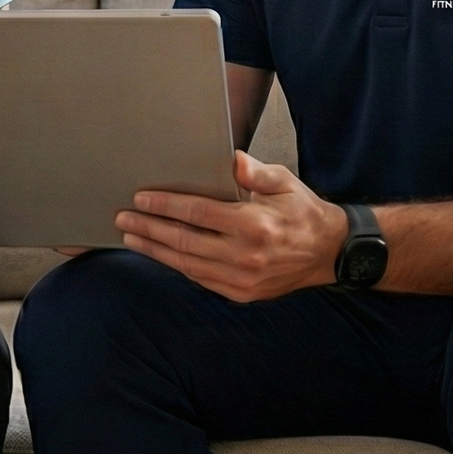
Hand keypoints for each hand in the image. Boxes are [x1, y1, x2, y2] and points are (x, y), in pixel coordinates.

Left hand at [115, 151, 348, 302]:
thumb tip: (231, 159)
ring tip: (132, 239)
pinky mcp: (242, 294)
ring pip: (187, 265)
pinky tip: (162, 255)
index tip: (141, 199)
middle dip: (149, 230)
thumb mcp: (284, 182)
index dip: (166, 206)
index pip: (197, 214)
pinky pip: (201, 279)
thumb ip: (255, 172)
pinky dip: (178, 266)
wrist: (329, 253)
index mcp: (254, 224)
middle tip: (123, 220)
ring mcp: (242, 280)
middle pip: (184, 241)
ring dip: (156, 251)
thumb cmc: (303, 212)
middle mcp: (245, 256)